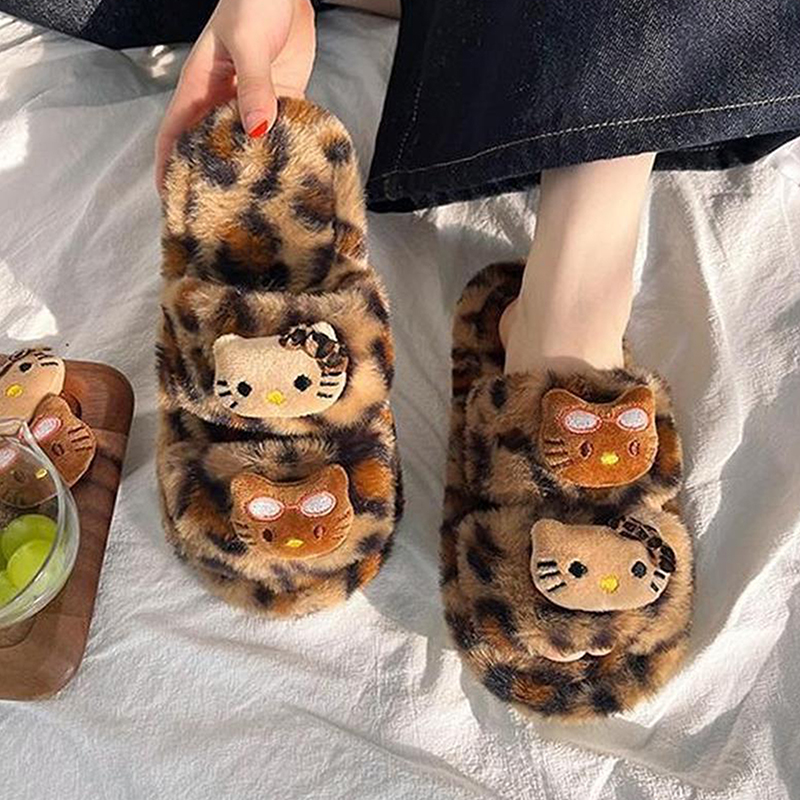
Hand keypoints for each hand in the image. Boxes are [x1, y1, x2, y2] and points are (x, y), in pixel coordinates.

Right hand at [155, 0, 315, 188]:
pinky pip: (281, 132)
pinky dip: (284, 151)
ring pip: (248, 146)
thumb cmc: (254, 2)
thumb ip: (254, 85)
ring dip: (252, 171)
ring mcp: (254, 103)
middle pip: (212, 148)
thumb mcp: (248, 43)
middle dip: (212, 179)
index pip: (175, 133)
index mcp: (201, 88)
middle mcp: (223, 101)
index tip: (171, 200)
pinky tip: (291, 175)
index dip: (169, 166)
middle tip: (221, 217)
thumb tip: (257, 130)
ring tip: (257, 206)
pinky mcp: (283, 100)